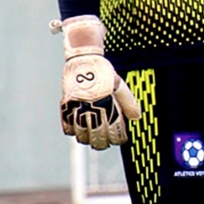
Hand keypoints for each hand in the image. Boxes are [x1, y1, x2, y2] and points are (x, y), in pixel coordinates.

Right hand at [52, 15, 140, 149]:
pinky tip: (79, 131)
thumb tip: (137, 117)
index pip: (114, 129)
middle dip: (103, 143)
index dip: (119, 138)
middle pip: (97, 136)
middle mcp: (91, 107)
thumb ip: (128, 102)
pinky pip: (67, 127)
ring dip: (88, 139)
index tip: (120, 139)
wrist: (82, 59)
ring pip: (81, 134)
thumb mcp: (119, 84)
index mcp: (106, 102)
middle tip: (106, 143)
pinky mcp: (66, 106)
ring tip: (93, 139)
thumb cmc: (103, 71)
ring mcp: (77, 107)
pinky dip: (73, 132)